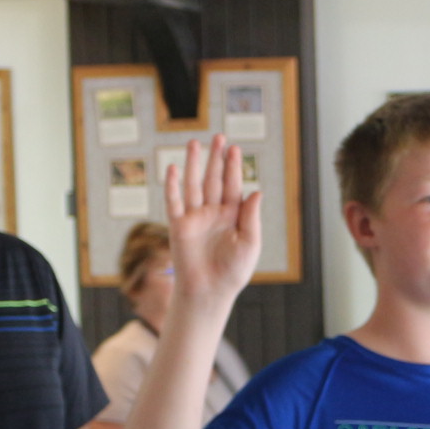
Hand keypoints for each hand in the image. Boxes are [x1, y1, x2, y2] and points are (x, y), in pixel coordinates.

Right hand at [164, 138, 263, 306]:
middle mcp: (213, 213)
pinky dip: (173, 185)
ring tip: (195, 143)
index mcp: (233, 216)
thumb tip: (256, 191)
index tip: (234, 148)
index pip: (233, 186)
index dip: (233, 167)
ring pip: (194, 185)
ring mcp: (195, 218)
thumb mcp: (250, 243)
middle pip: (214, 180)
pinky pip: (174, 202)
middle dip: (216, 159)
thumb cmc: (233, 271)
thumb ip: (251, 217)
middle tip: (219, 137)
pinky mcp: (178, 226)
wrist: (209, 291)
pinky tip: (174, 168)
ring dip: (194, 164)